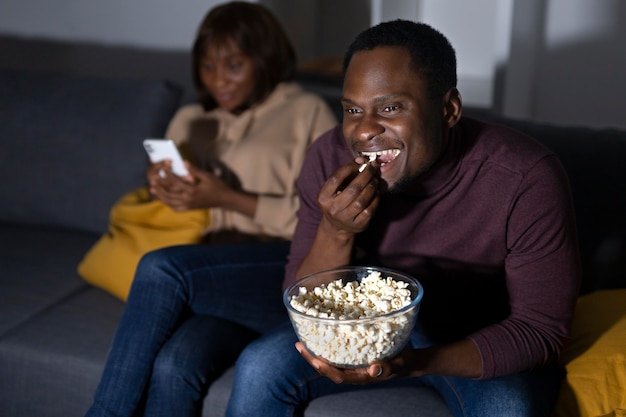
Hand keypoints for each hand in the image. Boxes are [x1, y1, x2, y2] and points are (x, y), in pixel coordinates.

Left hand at [148, 161, 230, 210]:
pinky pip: (176, 208)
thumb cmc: (217, 186)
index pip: (175, 182)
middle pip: (169, 195)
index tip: (163, 167)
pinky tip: (165, 200)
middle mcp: (188, 200)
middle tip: (152, 182)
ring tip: (153, 190)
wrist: (224, 200)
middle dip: (160, 188)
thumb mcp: (207, 176)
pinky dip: (168, 204)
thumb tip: (183, 162)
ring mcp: (188, 206)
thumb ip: (194, 170)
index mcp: (192, 191)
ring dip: (161, 196)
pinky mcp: (190, 208)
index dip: (168, 174)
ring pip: (170, 203)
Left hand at [295, 341, 415, 384]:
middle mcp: (354, 371)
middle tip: (299, 345)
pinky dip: (326, 343)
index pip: (338, 376)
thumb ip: (387, 367)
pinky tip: (320, 332)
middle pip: (328, 368)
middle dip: (312, 358)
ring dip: (316, 351)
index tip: (313, 360)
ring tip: (303, 338)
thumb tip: (374, 369)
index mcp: (361, 376)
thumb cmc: (402, 363)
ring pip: (330, 359)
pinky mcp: (354, 354)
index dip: (325, 369)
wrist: (407, 361)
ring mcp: (352, 363)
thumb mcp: (398, 364)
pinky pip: (336, 351)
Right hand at [317, 157, 382, 234]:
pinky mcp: (358, 225)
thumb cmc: (338, 200)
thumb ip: (346, 174)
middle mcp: (332, 209)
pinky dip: (375, 199)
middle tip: (372, 167)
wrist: (337, 226)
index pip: (336, 179)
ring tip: (375, 180)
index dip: (349, 167)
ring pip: (362, 200)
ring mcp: (345, 219)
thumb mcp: (335, 188)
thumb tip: (362, 160)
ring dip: (371, 187)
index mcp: (323, 197)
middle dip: (365, 175)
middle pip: (353, 189)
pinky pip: (370, 210)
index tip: (360, 160)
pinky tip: (376, 192)